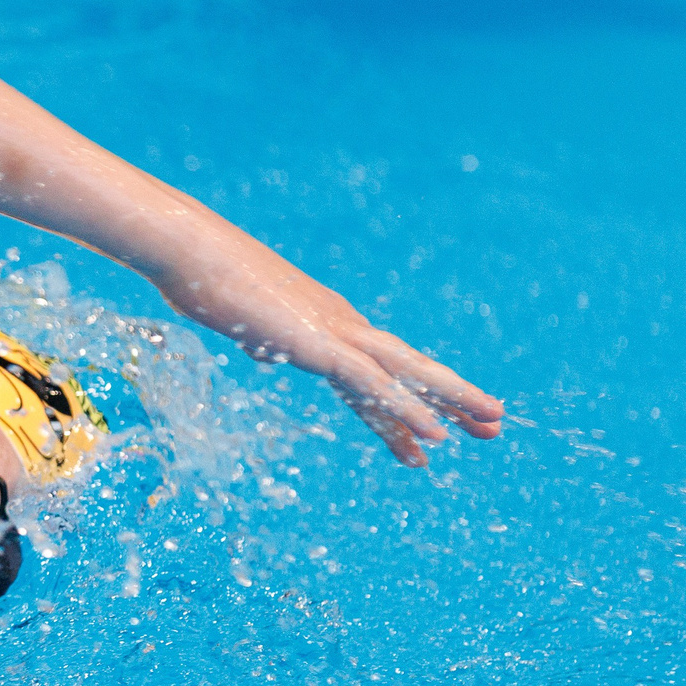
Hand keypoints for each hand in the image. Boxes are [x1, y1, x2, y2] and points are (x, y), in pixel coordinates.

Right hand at [157, 232, 503, 466]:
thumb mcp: (242, 319)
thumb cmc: (203, 279)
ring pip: (407, 372)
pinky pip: (374, 384)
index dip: (410, 399)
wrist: (189, 252)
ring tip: (492, 427)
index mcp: (325, 322)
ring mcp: (333, 332)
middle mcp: (341, 324)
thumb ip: (264, 336)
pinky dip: (408, 409)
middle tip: (495, 423)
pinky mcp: (319, 345)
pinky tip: (436, 434)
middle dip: (452, 397)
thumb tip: (264, 347)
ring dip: (451, 401)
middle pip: (408, 367)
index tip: (438, 428)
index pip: (378, 369)